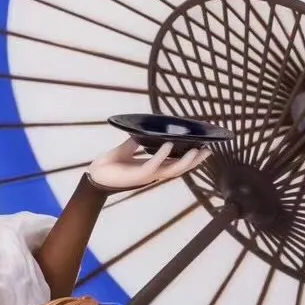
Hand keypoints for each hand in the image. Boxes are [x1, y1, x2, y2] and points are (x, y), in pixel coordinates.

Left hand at [86, 139, 209, 191]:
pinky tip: (169, 145)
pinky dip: (161, 155)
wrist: (95, 175)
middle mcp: (154, 173)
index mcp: (154, 167)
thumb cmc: (111, 164)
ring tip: (196, 149)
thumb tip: (144, 128)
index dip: (191, 156)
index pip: (177, 162)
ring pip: (172, 170)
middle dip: (196, 160)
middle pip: (181, 168)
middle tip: (210, 150)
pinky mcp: (138, 175)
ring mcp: (147, 175)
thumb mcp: (127, 148)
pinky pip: (153, 165)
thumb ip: (137, 140)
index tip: (205, 146)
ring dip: (185, 161)